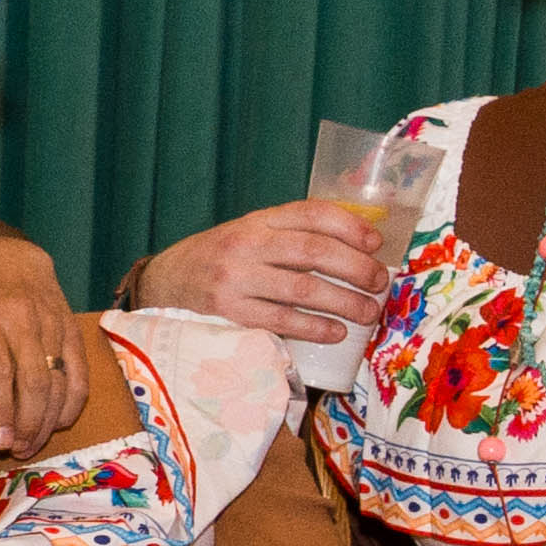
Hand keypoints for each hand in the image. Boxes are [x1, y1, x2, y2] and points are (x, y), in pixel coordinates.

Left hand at [0, 231, 85, 450]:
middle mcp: (21, 323)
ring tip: (32, 443)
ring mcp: (52, 326)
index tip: (0, 442)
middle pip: (33, 381)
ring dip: (48, 420)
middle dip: (27, 423)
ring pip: (59, 380)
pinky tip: (58, 422)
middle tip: (17, 450)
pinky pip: (80, 372)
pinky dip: (73, 402)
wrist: (5, 257)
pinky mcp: (72, 330)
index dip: (1, 410)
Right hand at [141, 202, 391, 357]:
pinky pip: (281, 320)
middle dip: (355, 268)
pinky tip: (335, 332)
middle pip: (313, 250)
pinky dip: (314, 327)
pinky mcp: (229, 311)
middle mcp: (247, 243)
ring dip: (344, 302)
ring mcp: (236, 277)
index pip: (311, 213)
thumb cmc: (222, 259)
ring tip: (368, 313)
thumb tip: (357, 250)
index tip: (375, 243)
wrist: (166, 281)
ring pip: (302, 288)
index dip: (350, 226)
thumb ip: (291, 236)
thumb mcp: (251, 234)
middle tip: (379, 283)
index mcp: (259, 220)